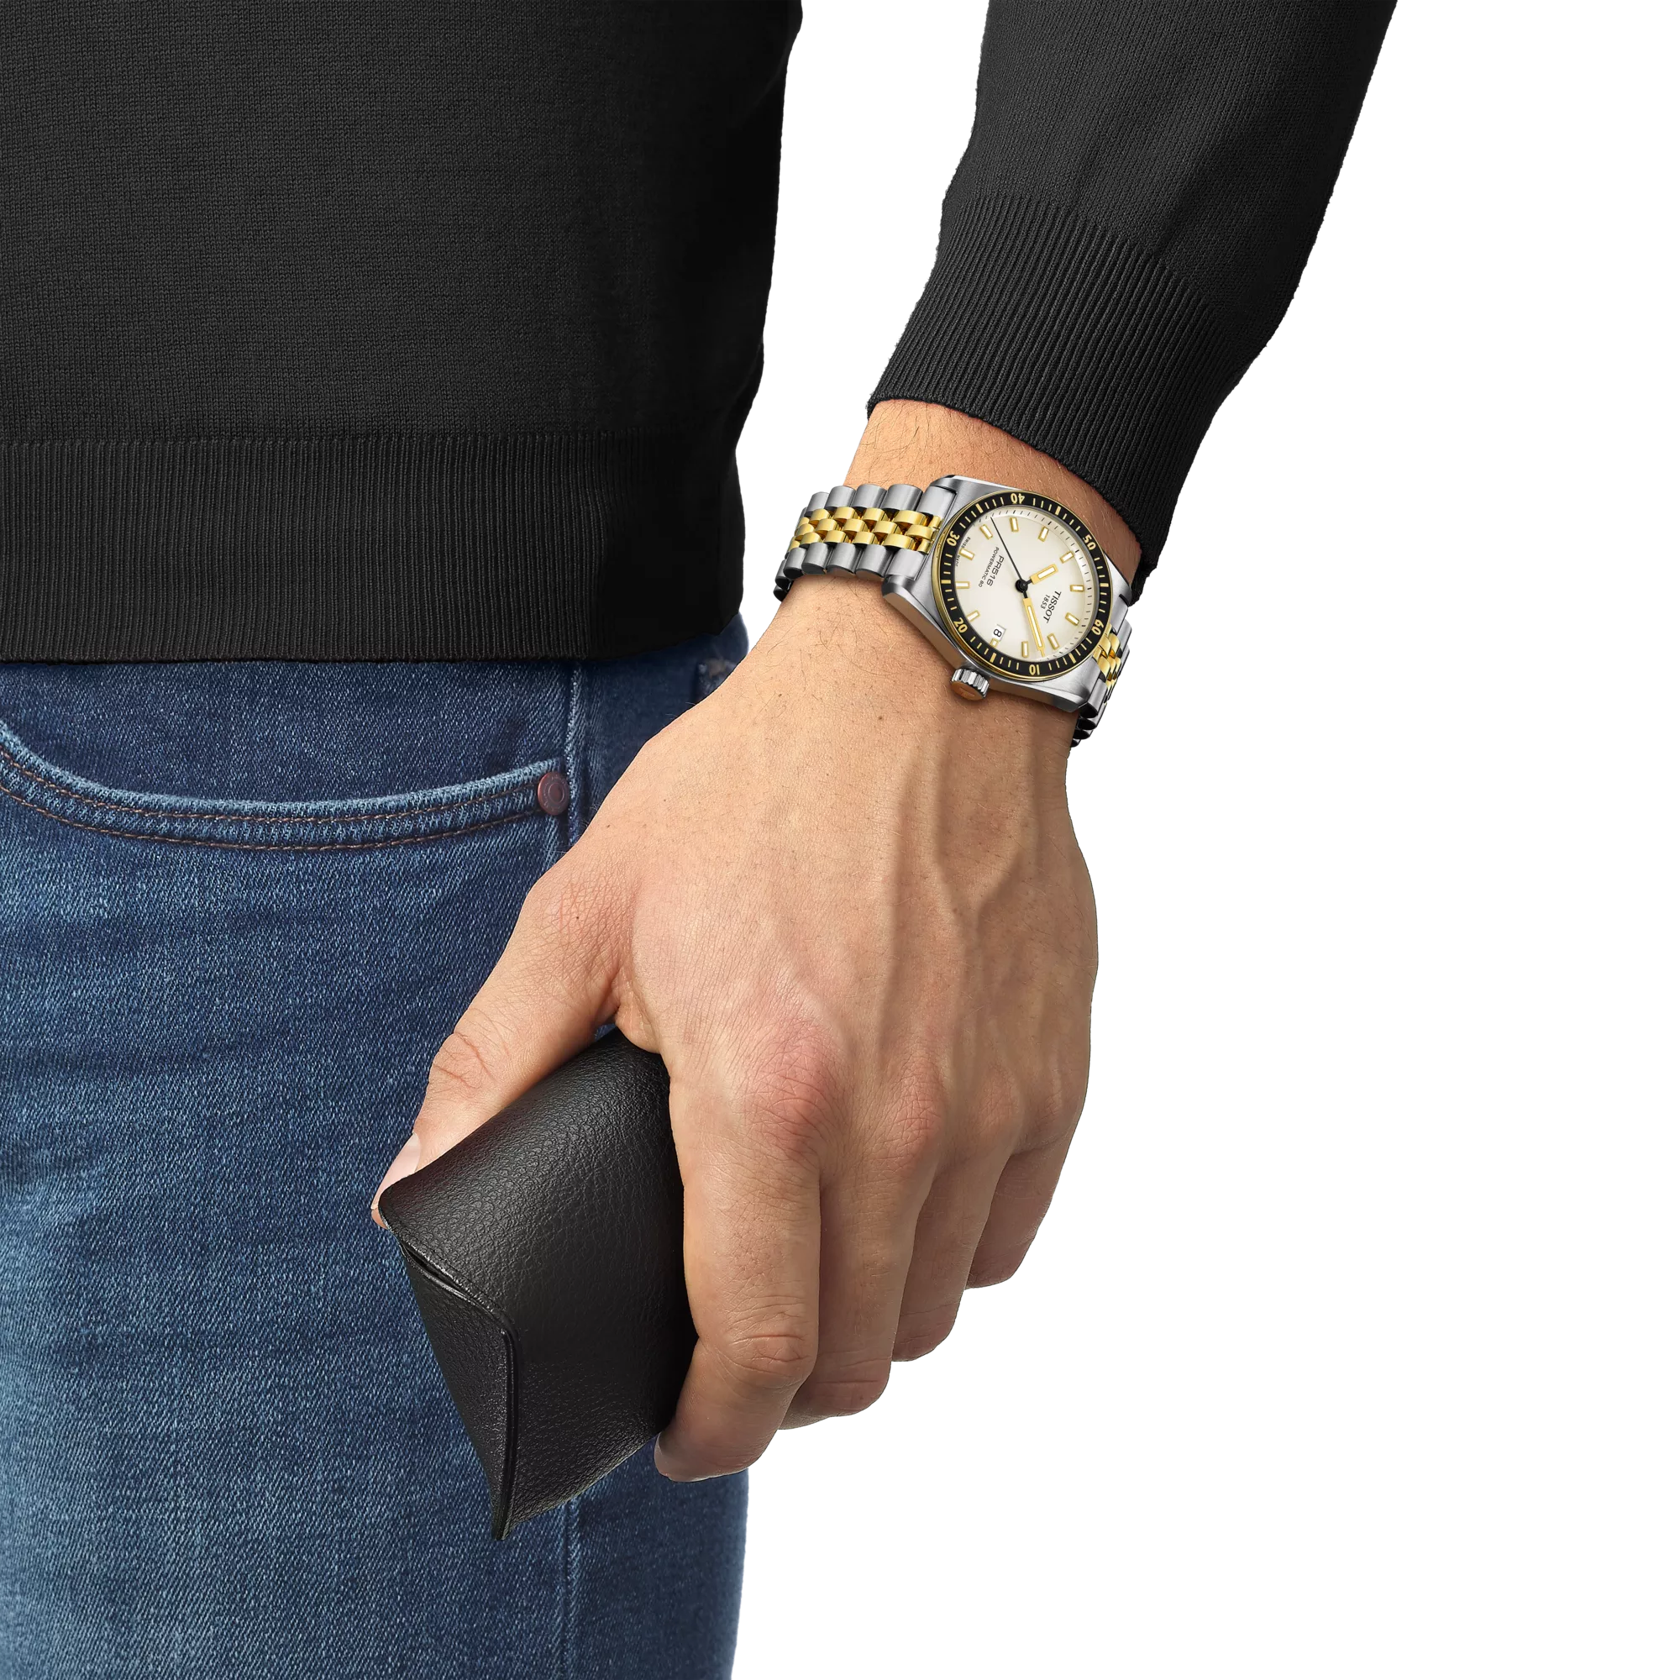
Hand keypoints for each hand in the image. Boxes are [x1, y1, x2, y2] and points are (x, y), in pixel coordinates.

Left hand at [374, 401, 1133, 1479]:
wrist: (922, 692)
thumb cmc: (756, 789)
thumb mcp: (591, 907)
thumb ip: (497, 1062)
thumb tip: (415, 1188)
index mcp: (766, 1093)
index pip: (755, 1340)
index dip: (714, 1425)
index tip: (687, 1435)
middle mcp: (896, 1126)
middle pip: (856, 1357)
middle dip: (785, 1388)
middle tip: (738, 1351)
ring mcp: (989, 1110)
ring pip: (935, 1311)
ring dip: (866, 1324)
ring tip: (815, 1272)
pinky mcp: (1051, 1079)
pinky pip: (1006, 1237)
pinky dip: (946, 1253)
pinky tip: (899, 1201)